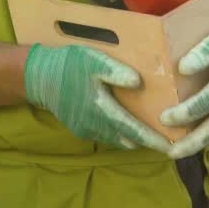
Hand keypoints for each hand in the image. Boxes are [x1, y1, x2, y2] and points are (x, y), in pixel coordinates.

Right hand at [25, 44, 171, 152]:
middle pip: (127, 139)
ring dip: (132, 137)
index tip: (170, 146)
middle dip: (146, 141)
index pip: (132, 129)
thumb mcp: (93, 61)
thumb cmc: (68, 66)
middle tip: (167, 140)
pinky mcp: (80, 128)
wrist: (38, 77)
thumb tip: (139, 83)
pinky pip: (105, 135)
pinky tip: (125, 124)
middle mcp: (96, 125)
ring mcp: (86, 129)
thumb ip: (116, 71)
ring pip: (116, 139)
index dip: (152, 138)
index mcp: (102, 108)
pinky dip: (118, 133)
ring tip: (149, 132)